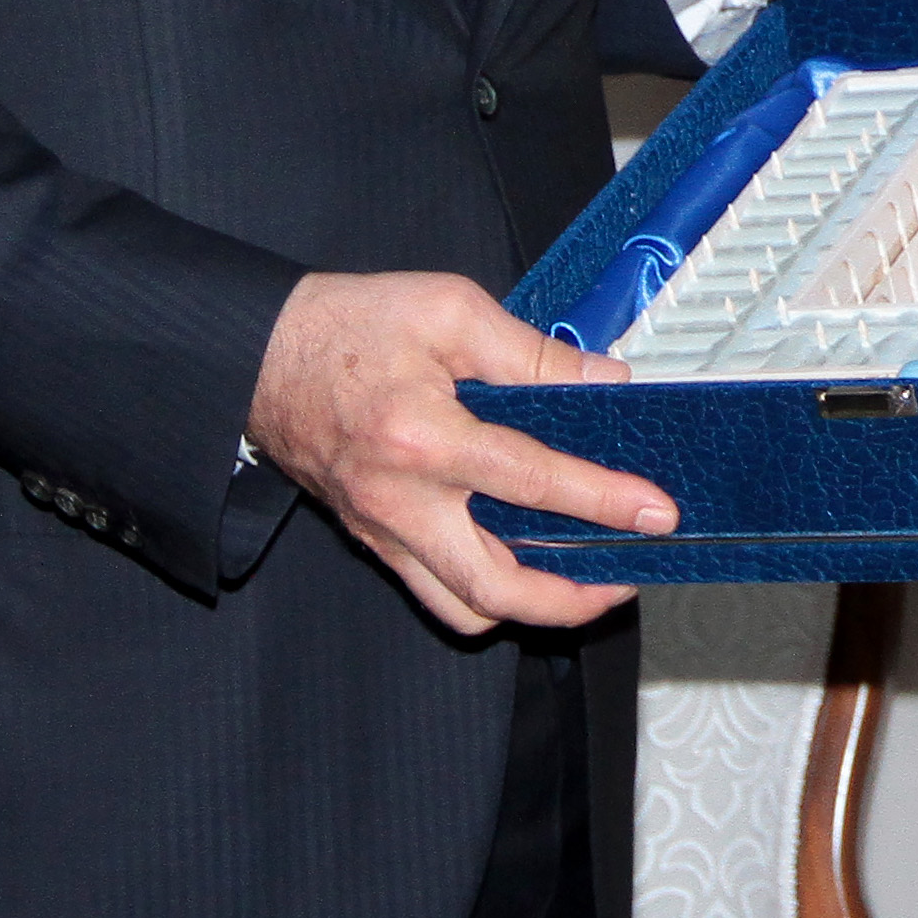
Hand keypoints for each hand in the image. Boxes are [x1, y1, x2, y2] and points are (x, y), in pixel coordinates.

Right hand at [246, 270, 675, 634]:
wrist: (259, 355)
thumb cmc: (349, 325)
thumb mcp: (448, 310)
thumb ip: (531, 353)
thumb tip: (603, 382)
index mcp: (423, 439)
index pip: (534, 483)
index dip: (605, 500)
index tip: (658, 512)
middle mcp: (401, 502)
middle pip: (496, 588)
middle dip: (573, 599)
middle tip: (626, 576)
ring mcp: (383, 530)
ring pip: (464, 608)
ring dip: (532, 607)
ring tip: (584, 579)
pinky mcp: (373, 539)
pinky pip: (436, 590)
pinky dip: (488, 592)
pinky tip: (524, 561)